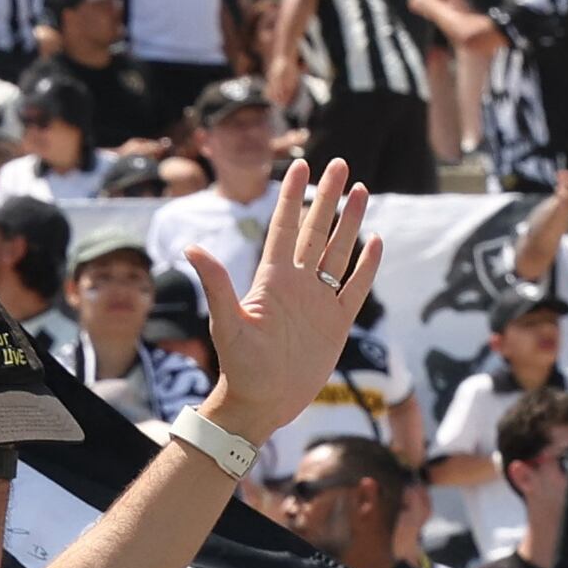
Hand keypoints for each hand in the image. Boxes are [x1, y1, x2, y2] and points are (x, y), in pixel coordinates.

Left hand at [186, 158, 374, 445]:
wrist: (262, 403)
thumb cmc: (239, 367)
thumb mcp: (227, 325)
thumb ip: (217, 286)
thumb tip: (191, 249)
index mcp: (271, 280)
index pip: (284, 228)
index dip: (292, 197)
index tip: (301, 165)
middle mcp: (296, 284)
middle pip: (316, 231)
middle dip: (327, 197)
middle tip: (340, 164)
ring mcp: (318, 301)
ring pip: (338, 252)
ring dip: (349, 222)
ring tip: (360, 190)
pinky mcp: (337, 322)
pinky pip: (355, 287)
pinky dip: (366, 265)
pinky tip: (376, 240)